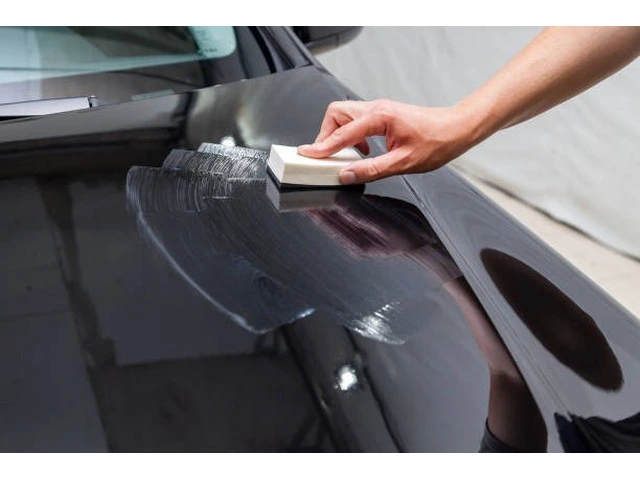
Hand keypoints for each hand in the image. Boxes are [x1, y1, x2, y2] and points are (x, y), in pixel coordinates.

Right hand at [297, 99, 480, 184]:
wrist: (457, 129)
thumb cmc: (438, 142)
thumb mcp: (403, 163)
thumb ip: (371, 170)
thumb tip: (347, 174)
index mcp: (379, 118)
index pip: (341, 133)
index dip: (322, 147)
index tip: (307, 155)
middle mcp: (376, 109)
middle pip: (335, 114)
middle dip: (325, 135)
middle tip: (325, 156)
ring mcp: (379, 110)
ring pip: (344, 115)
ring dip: (338, 135)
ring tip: (344, 156)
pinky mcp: (382, 115)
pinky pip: (356, 121)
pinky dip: (351, 135)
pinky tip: (363, 152)